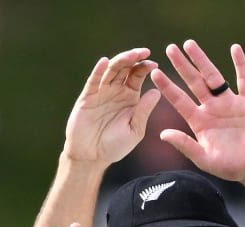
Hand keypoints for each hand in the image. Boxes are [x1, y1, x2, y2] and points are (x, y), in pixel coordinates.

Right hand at [64, 47, 160, 164]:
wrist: (92, 158)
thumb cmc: (115, 146)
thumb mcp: (135, 129)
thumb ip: (144, 111)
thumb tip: (157, 91)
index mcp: (130, 97)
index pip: (138, 76)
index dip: (146, 68)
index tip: (155, 65)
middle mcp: (116, 90)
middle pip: (125, 68)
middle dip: (134, 58)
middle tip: (144, 52)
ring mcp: (101, 92)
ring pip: (111, 70)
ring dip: (121, 60)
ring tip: (131, 55)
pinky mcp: (87, 97)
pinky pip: (93, 81)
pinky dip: (98, 70)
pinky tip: (105, 62)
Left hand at [149, 39, 244, 201]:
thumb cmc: (231, 167)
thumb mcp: (205, 159)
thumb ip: (185, 145)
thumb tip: (162, 134)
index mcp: (200, 122)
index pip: (179, 101)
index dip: (168, 87)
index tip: (155, 73)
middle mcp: (212, 109)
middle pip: (194, 83)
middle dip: (182, 66)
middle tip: (170, 48)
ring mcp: (230, 103)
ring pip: (214, 77)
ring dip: (202, 60)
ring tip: (190, 44)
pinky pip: (244, 80)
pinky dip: (240, 64)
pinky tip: (235, 49)